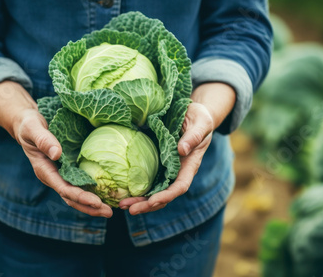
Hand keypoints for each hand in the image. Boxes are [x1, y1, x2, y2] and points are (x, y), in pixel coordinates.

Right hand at [0, 81, 112, 217]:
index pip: (64, 188)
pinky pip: (80, 184)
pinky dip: (92, 192)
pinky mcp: (67, 170)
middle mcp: (53, 176)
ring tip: (109, 211)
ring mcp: (60, 175)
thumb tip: (57, 154)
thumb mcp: (32, 128)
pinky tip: (106, 194)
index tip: (96, 202)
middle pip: (71, 198)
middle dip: (89, 207)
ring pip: (76, 195)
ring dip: (92, 205)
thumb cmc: (28, 125)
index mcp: (44, 170)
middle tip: (109, 213)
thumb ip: (44, 140)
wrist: (26, 123)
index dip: (80, 196)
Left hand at [118, 82, 235, 214]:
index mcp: (190, 165)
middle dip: (147, 205)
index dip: (166, 196)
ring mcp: (167, 170)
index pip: (179, 186)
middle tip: (128, 208)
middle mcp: (178, 171)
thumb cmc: (199, 117)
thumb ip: (194, 136)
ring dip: (139, 201)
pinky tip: (121, 191)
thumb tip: (182, 150)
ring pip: (154, 192)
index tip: (152, 201)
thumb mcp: (201, 122)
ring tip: (121, 204)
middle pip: (164, 195)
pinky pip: (147, 180)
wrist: (194, 113)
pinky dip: (135, 188)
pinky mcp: (157, 164)